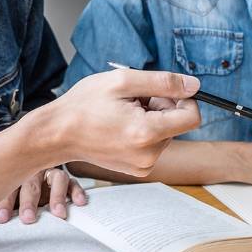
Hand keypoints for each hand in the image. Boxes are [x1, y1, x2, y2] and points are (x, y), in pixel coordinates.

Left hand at [0, 168, 87, 223]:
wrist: (32, 183)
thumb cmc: (12, 197)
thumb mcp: (0, 199)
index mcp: (12, 175)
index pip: (7, 185)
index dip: (3, 202)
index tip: (0, 218)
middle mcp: (33, 172)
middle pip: (31, 182)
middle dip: (29, 201)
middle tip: (28, 218)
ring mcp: (51, 175)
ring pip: (57, 178)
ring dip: (57, 196)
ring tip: (58, 214)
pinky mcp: (67, 182)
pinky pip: (74, 183)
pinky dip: (77, 192)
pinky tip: (79, 203)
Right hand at [34, 68, 201, 176]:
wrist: (57, 134)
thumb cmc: (84, 105)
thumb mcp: (123, 82)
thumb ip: (164, 82)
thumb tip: (194, 85)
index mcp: (147, 133)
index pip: (192, 117)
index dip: (185, 99)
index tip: (165, 91)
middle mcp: (149, 155)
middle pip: (178, 124)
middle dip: (162, 107)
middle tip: (133, 100)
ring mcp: (143, 166)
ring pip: (166, 134)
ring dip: (152, 119)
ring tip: (123, 113)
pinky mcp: (138, 170)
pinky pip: (154, 145)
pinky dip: (144, 132)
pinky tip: (121, 126)